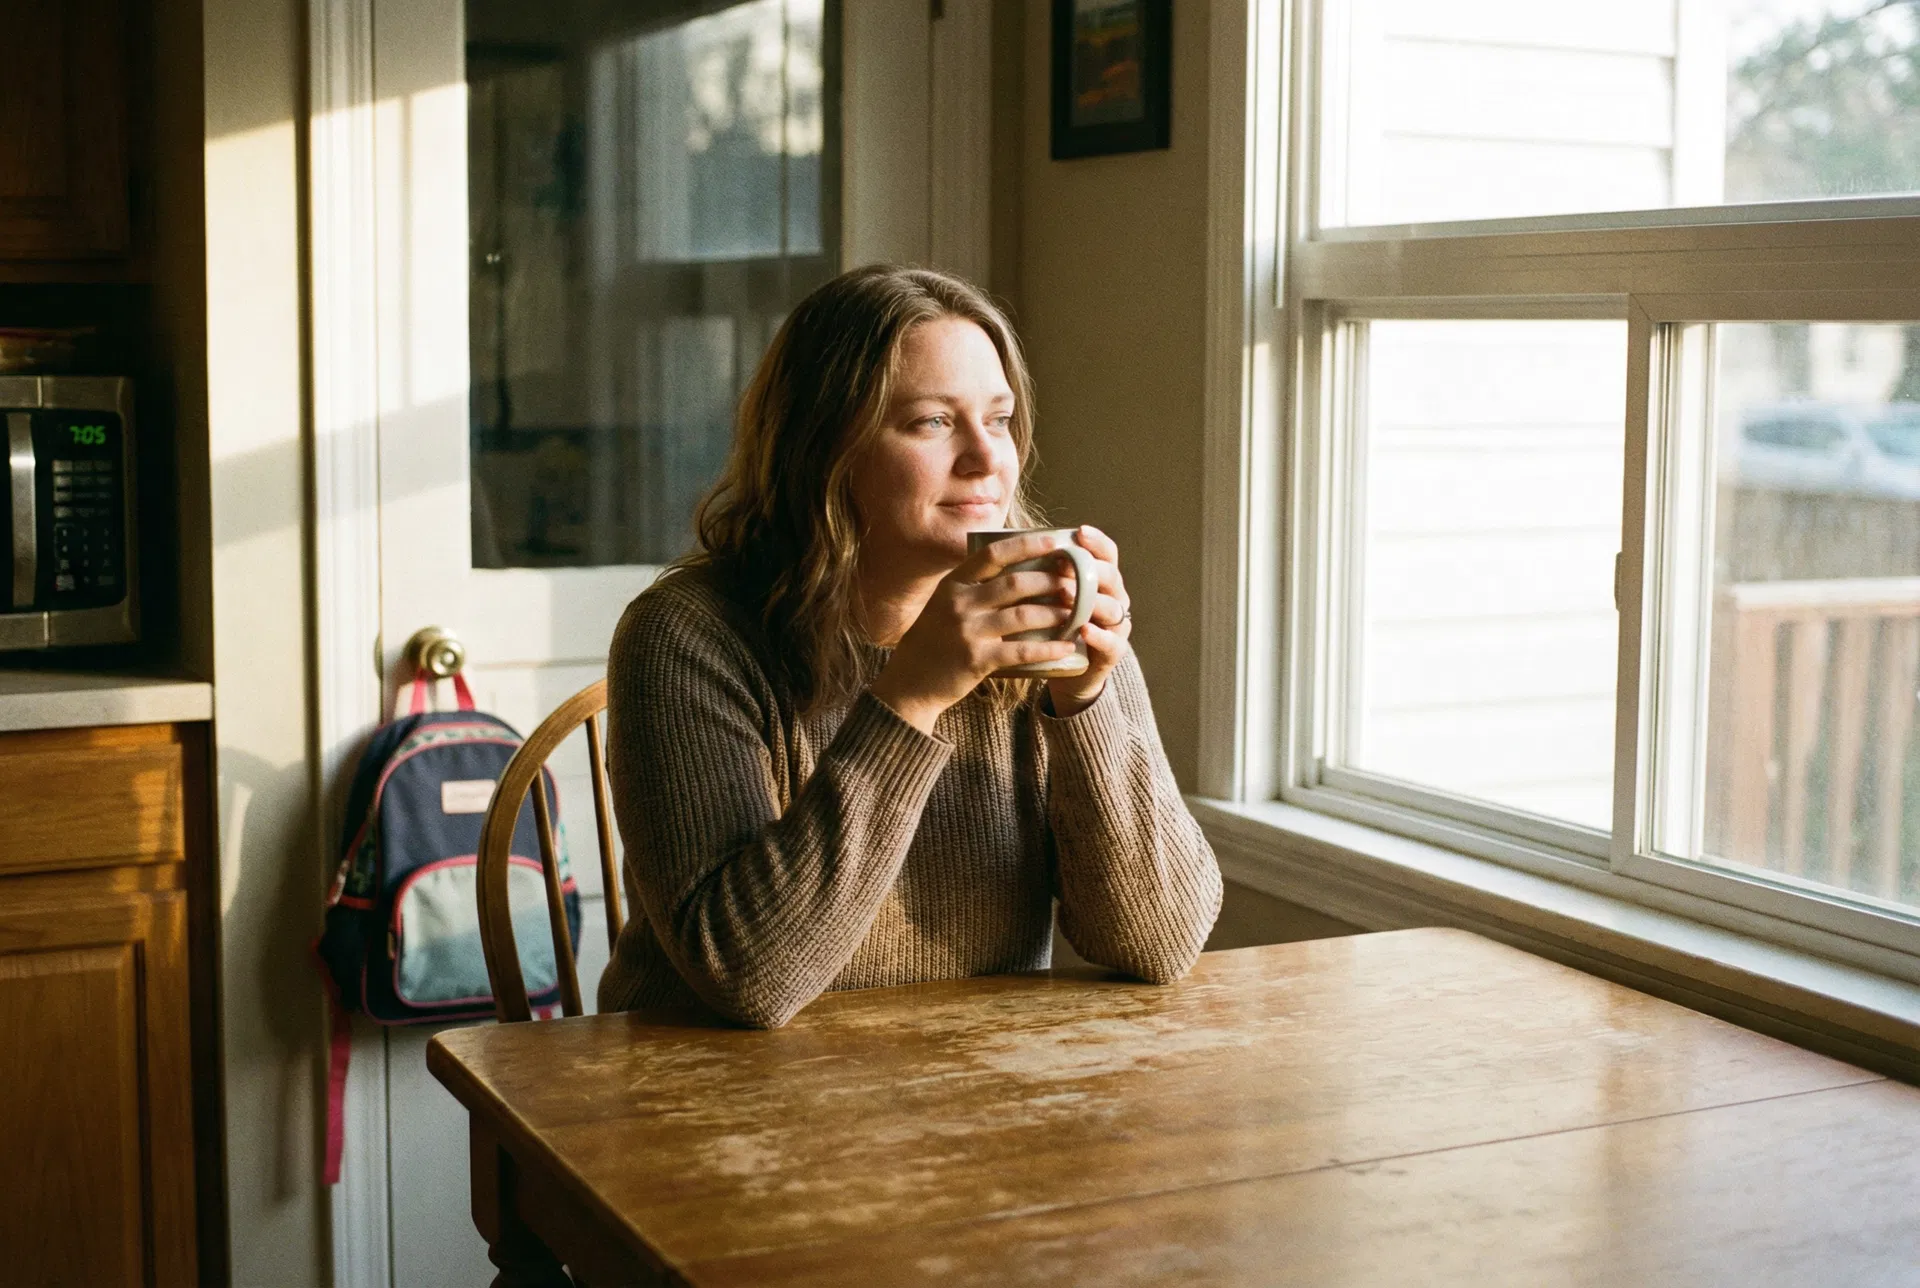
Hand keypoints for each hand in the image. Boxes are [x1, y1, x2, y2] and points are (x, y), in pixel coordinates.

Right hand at [868, 531, 1083, 733]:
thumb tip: (1016, 568)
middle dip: (1050, 581)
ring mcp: (967, 632)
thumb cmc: (932, 641)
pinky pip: (1022, 651)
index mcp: (953, 584)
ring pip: (1023, 615)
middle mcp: (959, 603)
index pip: (993, 554)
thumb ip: (972, 587)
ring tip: (1076, 613)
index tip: (1055, 541)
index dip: (1027, 545)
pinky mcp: (977, 660)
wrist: (909, 684)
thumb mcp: (943, 604)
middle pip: (1015, 583)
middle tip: (1075, 583)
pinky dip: (1048, 648)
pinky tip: (1066, 647)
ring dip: (1055, 613)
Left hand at [1046, 525, 1130, 717]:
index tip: (1079, 532)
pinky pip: (1111, 642)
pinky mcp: (1112, 653)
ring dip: (1090, 601)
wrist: (1065, 669)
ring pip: (1112, 607)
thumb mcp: (1047, 596)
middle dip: (1089, 570)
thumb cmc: (1052, 625)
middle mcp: (1114, 598)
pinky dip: (1098, 635)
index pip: (1106, 553)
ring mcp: (1115, 626)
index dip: (1096, 542)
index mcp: (1100, 579)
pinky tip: (1083, 630)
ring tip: (1067, 596)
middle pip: (1111, 577)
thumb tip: (1011, 544)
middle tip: (1064, 566)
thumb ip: (1041, 573)